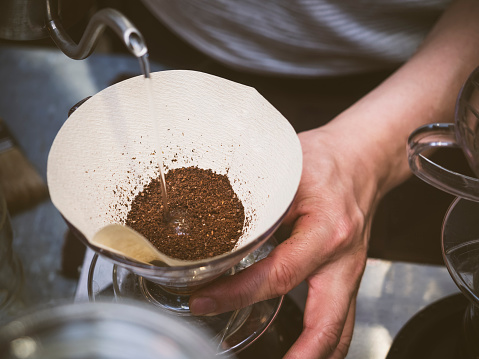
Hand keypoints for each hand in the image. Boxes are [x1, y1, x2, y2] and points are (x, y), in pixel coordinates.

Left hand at [190, 125, 380, 358]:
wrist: (363, 157)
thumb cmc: (326, 160)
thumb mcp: (285, 172)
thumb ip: (257, 203)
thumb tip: (217, 231)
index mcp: (327, 231)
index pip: (277, 275)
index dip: (236, 293)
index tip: (204, 301)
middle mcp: (344, 257)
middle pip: (325, 322)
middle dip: (299, 355)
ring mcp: (352, 269)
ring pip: (341, 327)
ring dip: (317, 355)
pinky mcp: (349, 272)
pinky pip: (344, 315)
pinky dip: (327, 339)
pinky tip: (308, 349)